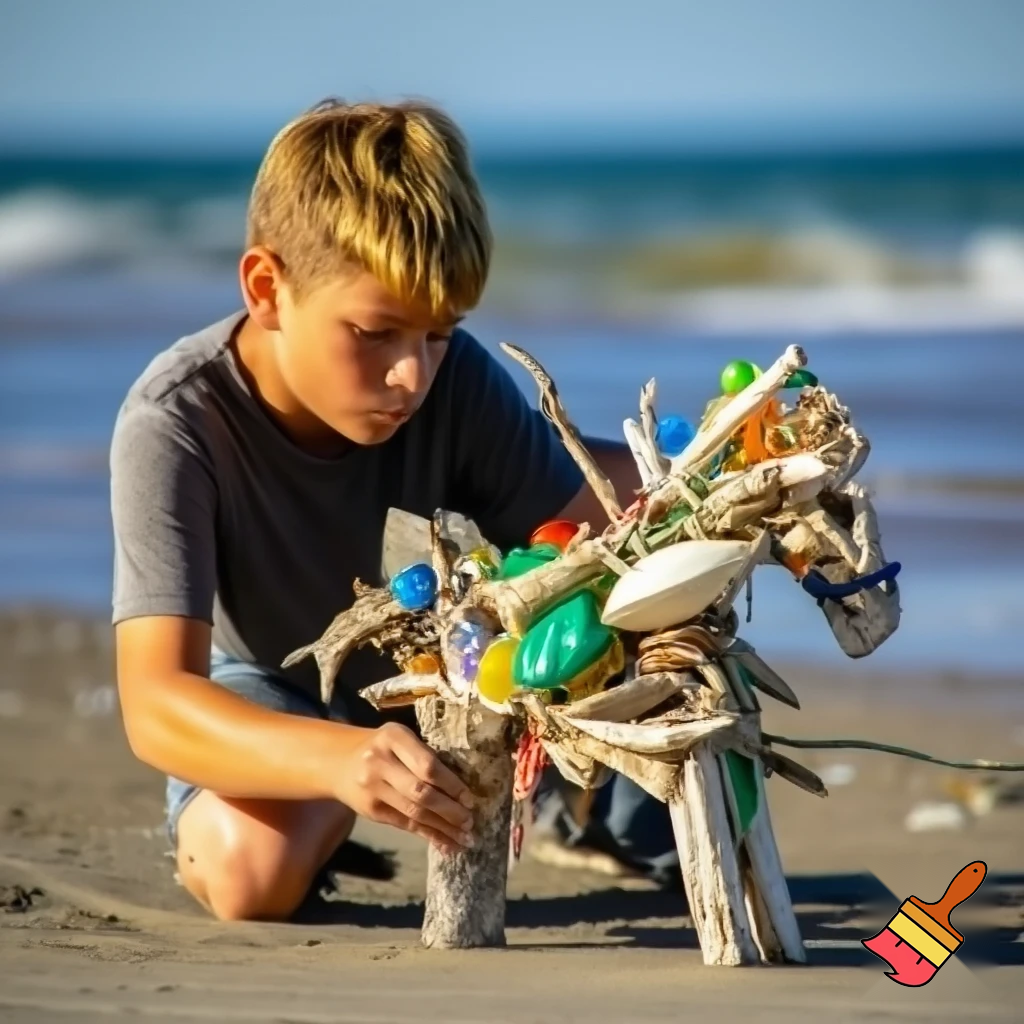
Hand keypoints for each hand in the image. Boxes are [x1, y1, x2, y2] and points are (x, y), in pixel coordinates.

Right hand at [341, 722, 474, 853]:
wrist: (339, 761)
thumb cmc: (382, 747)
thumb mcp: (400, 738)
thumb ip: (424, 755)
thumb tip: (461, 788)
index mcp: (393, 737)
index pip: (428, 765)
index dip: (451, 784)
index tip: (470, 799)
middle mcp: (379, 762)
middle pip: (421, 792)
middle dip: (450, 811)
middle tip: (471, 822)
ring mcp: (372, 788)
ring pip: (414, 812)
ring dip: (443, 828)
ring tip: (465, 839)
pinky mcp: (371, 811)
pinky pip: (405, 824)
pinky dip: (428, 835)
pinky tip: (445, 843)